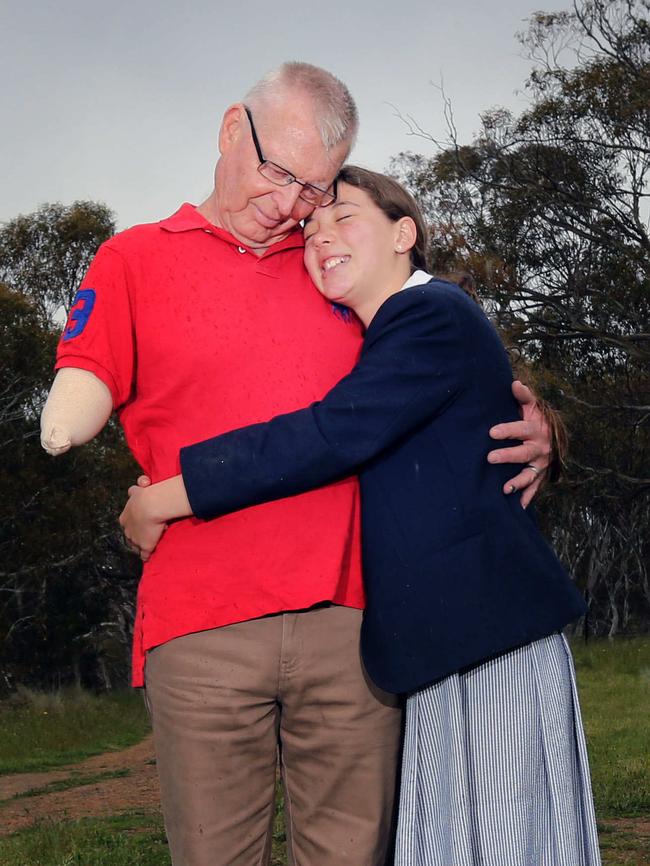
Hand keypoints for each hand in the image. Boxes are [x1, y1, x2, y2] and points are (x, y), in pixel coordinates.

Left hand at [119, 482, 166, 561]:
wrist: (150, 506)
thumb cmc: (145, 496)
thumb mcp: (138, 489)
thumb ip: (137, 488)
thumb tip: (143, 483)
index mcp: (124, 517)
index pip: (126, 522)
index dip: (134, 522)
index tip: (141, 520)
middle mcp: (127, 529)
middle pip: (129, 535)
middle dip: (136, 534)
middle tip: (147, 531)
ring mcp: (135, 539)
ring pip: (135, 544)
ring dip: (140, 545)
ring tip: (146, 546)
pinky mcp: (145, 546)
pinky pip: (144, 555)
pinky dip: (146, 556)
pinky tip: (147, 558)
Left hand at [487, 380, 550, 507]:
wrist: (556, 436)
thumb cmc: (537, 419)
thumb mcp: (532, 406)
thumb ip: (523, 396)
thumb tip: (515, 383)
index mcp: (535, 430)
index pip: (521, 429)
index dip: (507, 430)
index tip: (491, 432)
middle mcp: (540, 448)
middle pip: (523, 453)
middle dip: (507, 456)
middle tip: (490, 458)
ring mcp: (541, 464)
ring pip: (530, 474)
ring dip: (518, 482)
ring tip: (505, 489)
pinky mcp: (541, 475)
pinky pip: (535, 488)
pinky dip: (527, 498)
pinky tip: (518, 508)